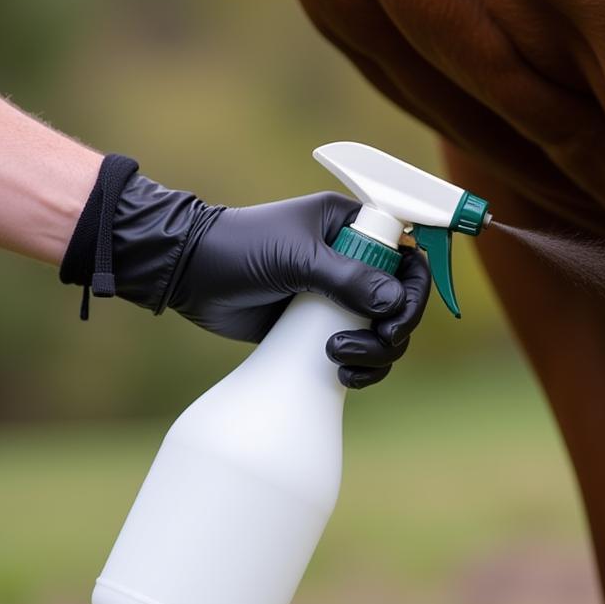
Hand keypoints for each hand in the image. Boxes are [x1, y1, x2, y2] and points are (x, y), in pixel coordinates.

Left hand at [106, 177, 429, 387]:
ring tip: (339, 360)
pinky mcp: (320, 329)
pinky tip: (342, 375)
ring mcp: (338, 297)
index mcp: (352, 227)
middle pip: (403, 301)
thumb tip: (394, 302)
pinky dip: (363, 368)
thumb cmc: (239, 248)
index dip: (415, 287)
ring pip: (385, 332)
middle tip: (371, 342)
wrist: (189, 275)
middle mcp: (353, 261)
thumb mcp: (296, 257)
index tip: (397, 316)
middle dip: (394, 328)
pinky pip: (361, 351)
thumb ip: (348, 278)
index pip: (407, 254)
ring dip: (377, 353)